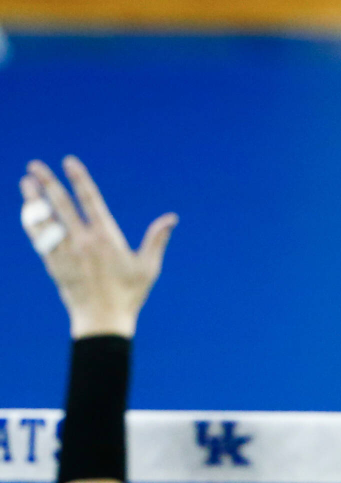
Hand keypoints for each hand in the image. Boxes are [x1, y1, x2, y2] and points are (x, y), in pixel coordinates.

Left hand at [20, 157, 176, 338]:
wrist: (102, 320)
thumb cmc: (129, 294)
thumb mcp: (149, 266)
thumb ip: (157, 239)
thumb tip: (172, 218)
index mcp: (106, 237)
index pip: (89, 200)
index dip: (79, 179)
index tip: (69, 162)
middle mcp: (82, 242)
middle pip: (61, 206)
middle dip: (48, 184)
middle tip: (35, 166)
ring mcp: (65, 253)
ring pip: (45, 221)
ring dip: (34, 201)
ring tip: (26, 183)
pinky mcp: (54, 265)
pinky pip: (39, 239)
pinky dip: (32, 223)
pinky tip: (27, 212)